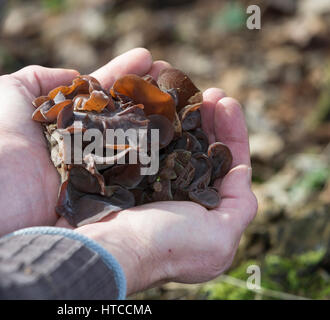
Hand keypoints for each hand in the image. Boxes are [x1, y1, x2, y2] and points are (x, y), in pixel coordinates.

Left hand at [0, 48, 165, 241]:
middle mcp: (89, 147)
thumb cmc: (2, 145)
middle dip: (150, 91)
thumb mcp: (7, 95)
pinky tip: (182, 133)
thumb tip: (73, 74)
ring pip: (140, 139)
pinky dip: (163, 153)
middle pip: (127, 115)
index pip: (103, 94)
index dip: (125, 75)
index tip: (148, 57)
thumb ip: (38, 77)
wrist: (0, 201)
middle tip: (173, 72)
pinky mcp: (116, 195)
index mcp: (69, 125)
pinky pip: (145, 171)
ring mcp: (104, 171)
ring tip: (186, 96)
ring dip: (163, 117)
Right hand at [74, 81, 257, 294]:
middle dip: (208, 116)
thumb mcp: (219, 238)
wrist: (113, 249)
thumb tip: (241, 169)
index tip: (226, 102)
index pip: (226, 162)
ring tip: (184, 88)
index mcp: (204, 205)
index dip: (231, 131)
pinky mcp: (128, 171)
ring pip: (174, 139)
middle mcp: (180, 191)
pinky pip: (145, 140)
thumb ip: (239, 205)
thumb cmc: (168, 245)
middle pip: (201, 146)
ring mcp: (152, 179)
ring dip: (182, 113)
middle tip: (208, 93)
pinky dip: (152, 121)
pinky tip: (154, 102)